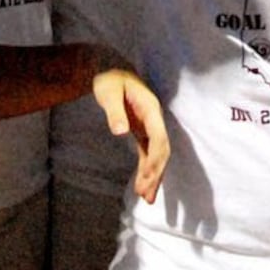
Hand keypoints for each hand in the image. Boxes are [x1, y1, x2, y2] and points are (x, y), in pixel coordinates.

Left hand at [92, 69, 169, 202]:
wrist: (108, 71)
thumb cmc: (109, 79)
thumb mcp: (108, 92)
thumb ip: (114, 111)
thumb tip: (121, 132)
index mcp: (151, 109)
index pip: (159, 138)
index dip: (155, 159)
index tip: (148, 176)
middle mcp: (154, 120)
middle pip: (162, 150)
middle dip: (156, 172)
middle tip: (146, 194)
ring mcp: (149, 126)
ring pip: (157, 155)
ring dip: (154, 176)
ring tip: (147, 198)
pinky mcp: (141, 132)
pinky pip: (148, 154)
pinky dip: (147, 170)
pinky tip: (143, 187)